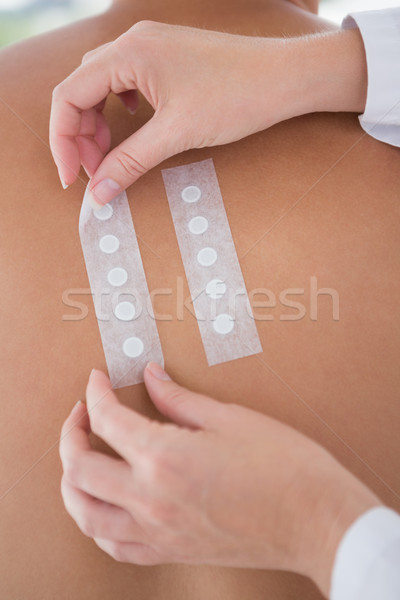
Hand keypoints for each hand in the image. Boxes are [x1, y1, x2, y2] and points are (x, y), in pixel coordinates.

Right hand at [49, 21, 365, 206]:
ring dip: (99, 124)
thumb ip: (131, 162)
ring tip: (110, 155)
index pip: (69, 95)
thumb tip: (99, 192)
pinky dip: (119, 110)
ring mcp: (152, 48)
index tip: (73, 179)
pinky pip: (126, 83)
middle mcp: (134, 44)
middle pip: (81, 90)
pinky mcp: (168, 59)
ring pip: (102, 86)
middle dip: (80, 135)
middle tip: (94, 173)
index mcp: (129, 53)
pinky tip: (133, 125)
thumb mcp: (177, 134)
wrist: (286, 77)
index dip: (64, 141)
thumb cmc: (239, 95)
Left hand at [59, 363, 379, 596]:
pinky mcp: (171, 551)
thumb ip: (179, 399)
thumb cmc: (283, 466)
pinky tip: (105, 505)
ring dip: (72, 483)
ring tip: (80, 459)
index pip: (108, 420)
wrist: (315, 519)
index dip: (96, 393)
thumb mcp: (229, 418)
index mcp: (165, 458)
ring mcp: (158, 531)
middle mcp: (151, 499)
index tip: (98, 380)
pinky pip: (115, 545)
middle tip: (82, 413)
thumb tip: (152, 378)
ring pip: (86, 514)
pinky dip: (97, 522)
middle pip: (79, 468)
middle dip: (70, 434)